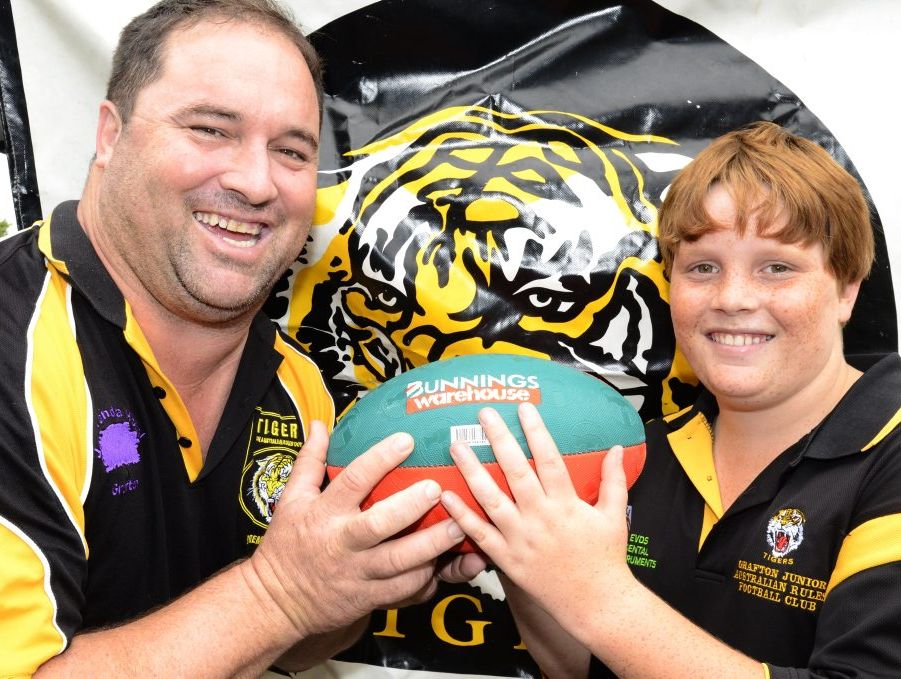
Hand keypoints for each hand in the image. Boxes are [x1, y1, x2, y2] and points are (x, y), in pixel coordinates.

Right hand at [246, 421, 465, 638]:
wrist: (276, 603)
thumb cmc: (286, 546)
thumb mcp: (291, 499)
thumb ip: (309, 460)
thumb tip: (320, 424)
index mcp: (324, 513)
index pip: (353, 481)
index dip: (380, 459)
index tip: (406, 440)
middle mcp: (342, 543)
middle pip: (379, 524)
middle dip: (410, 507)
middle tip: (438, 489)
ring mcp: (357, 573)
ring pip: (398, 563)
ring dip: (431, 545)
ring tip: (459, 526)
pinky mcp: (368, 598)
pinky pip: (402, 590)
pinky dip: (425, 579)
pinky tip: (445, 563)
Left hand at [440, 403, 633, 626]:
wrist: (596, 604)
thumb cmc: (606, 559)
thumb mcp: (616, 515)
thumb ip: (613, 479)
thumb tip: (616, 448)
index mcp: (567, 504)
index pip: (549, 459)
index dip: (536, 431)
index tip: (523, 408)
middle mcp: (541, 517)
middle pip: (516, 471)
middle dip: (498, 440)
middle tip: (483, 414)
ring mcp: (522, 539)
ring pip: (492, 499)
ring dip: (472, 471)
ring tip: (456, 446)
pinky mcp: (508, 559)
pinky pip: (480, 535)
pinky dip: (461, 516)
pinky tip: (446, 496)